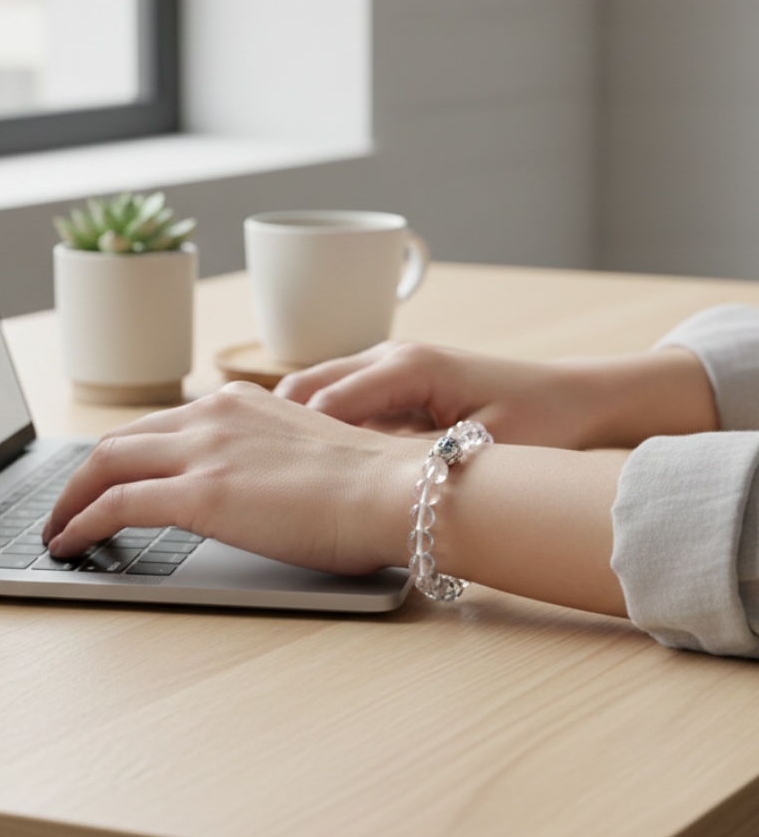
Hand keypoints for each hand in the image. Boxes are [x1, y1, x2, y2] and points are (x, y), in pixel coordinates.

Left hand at [43, 382, 415, 572]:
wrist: (395, 490)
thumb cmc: (369, 486)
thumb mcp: (305, 453)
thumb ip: (264, 458)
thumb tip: (245, 490)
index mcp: (239, 403)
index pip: (159, 427)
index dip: (122, 456)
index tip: (106, 479)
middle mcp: (212, 415)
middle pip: (120, 440)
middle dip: (82, 476)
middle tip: (67, 506)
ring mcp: (203, 451)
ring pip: (106, 464)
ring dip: (71, 499)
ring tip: (57, 530)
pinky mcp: (200, 493)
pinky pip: (116, 505)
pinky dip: (83, 523)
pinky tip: (71, 544)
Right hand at [273, 341, 718, 448]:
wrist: (576, 399)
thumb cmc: (541, 420)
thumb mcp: (483, 448)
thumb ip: (421, 460)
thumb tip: (365, 479)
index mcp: (409, 366)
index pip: (327, 402)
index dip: (296, 442)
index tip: (273, 480)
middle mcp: (391, 356)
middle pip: (307, 387)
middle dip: (280, 428)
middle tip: (261, 476)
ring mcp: (390, 365)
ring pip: (317, 391)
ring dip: (296, 426)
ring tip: (276, 472)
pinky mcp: (395, 382)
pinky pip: (340, 401)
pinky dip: (320, 426)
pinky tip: (314, 464)